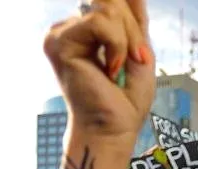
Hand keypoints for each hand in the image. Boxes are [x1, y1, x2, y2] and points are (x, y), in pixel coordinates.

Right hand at [44, 0, 154, 148]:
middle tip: (134, 61)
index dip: (130, 17)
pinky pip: (100, 22)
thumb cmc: (126, 98)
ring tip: (119, 68)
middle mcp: (70, 28)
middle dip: (133, 32)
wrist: (115, 128)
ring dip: (126, 41)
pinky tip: (110, 69)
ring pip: (108, 10)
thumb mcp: (138, 48)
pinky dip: (117, 45)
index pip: (113, 3)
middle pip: (112, 3)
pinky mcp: (59, 42)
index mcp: (86, 30)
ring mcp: (61, 34)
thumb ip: (134, 18)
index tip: (127, 54)